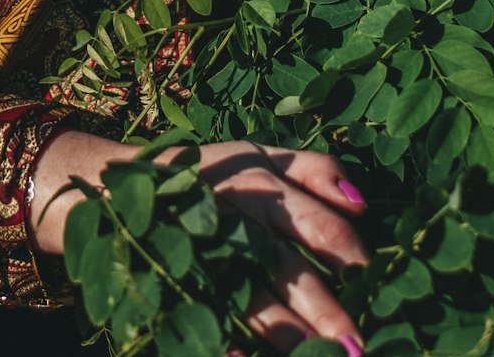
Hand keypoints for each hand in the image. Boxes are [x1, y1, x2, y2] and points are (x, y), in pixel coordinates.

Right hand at [28, 132, 367, 351]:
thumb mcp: (257, 156)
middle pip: (284, 266)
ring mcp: (198, 252)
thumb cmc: (207, 175)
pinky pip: (200, 316)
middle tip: (358, 348)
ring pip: (246, 297)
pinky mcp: (171, 280)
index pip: (316, 223)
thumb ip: (311, 168)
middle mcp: (230, 217)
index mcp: (257, 183)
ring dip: (282, 331)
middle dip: (323, 310)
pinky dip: (221, 343)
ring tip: (313, 354)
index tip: (379, 287)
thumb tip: (363, 201)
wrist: (114, 186)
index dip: (350, 256)